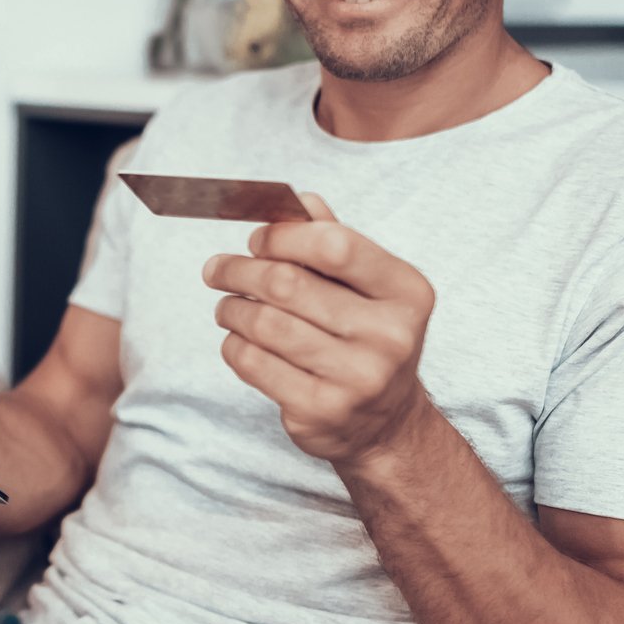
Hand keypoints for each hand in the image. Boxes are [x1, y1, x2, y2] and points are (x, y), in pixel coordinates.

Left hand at [200, 191, 437, 465]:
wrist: (385, 424)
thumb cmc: (368, 338)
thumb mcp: (369, 289)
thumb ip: (336, 242)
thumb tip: (300, 200)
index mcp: (406, 292)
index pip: (335, 245)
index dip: (283, 236)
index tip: (256, 240)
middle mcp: (390, 336)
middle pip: (288, 284)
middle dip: (239, 270)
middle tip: (216, 269)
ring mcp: (357, 378)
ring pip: (264, 323)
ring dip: (231, 308)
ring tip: (227, 306)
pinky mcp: (320, 411)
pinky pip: (253, 362)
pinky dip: (234, 344)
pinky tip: (238, 339)